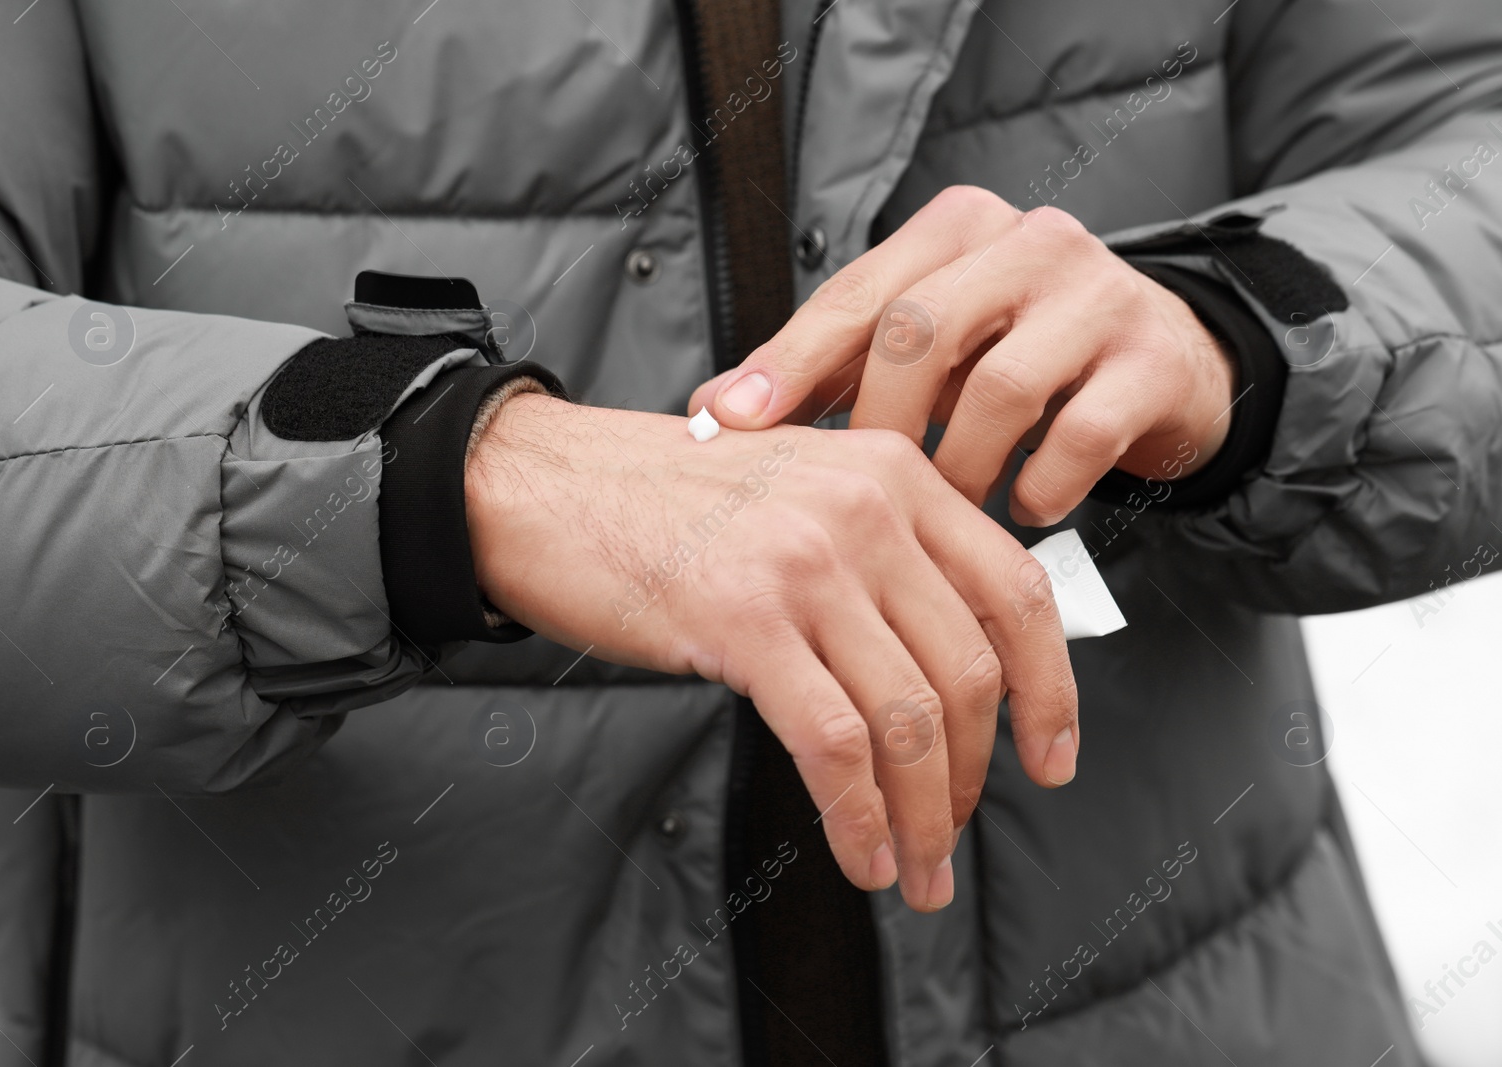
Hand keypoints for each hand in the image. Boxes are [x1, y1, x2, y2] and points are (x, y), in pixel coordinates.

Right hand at [465, 393, 1077, 911]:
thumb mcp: (797, 494)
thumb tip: (937, 672)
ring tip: (913, 869)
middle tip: (952, 836)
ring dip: (922, 816)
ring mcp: (806, 562)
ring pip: (908, 717)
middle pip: (966, 668)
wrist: (537, 483)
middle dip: (971, 778)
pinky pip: (835, 742)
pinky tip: (859, 852)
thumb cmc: (657, 502)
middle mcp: (865, 509)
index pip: (1015, 590)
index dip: (1048, 689)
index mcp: (892, 474)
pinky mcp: (743, 618)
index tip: (1051, 756)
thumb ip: (877, 556)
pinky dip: (858, 814)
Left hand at [688, 186, 1236, 525]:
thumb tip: (715, 412)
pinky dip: (1039, 485)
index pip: (858, 294)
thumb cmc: (1019, 358)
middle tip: (867, 492)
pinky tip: (1024, 506)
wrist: (1166, 366)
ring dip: (960, 466)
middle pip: (919, 332)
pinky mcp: (1153, 361)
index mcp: (959, 229)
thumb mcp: (923, 350)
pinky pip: (1080, 434)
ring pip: (998, 387)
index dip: (792, 362)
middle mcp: (1029, 243)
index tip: (735, 423)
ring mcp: (1100, 296)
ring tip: (950, 505)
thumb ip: (828, 370)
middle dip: (880, 425)